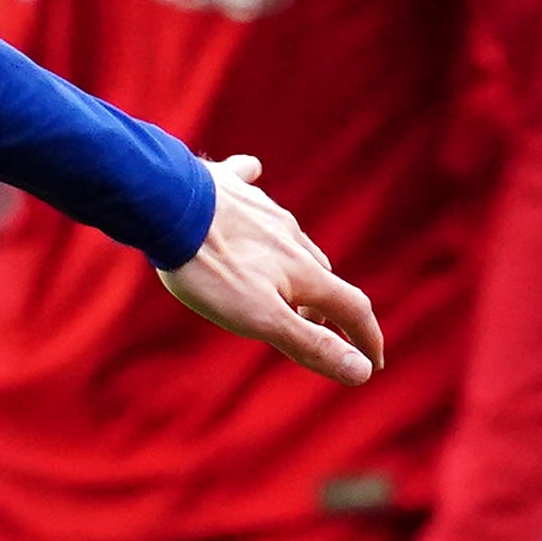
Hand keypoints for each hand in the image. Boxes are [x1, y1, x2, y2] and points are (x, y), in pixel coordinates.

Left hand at [157, 154, 385, 384]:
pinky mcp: (230, 187)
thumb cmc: (212, 269)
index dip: (367, 338)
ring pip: (292, 239)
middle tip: (314, 329)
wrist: (168, 205)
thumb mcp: (261, 319)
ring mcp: (263, 210)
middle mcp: (292, 238)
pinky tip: (252, 171)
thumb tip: (362, 370)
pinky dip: (255, 188)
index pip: (352, 308)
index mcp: (304, 273)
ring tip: (282, 281)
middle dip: (327, 306)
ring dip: (297, 264)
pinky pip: (249, 183)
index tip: (373, 362)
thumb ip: (310, 343)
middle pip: (323, 276)